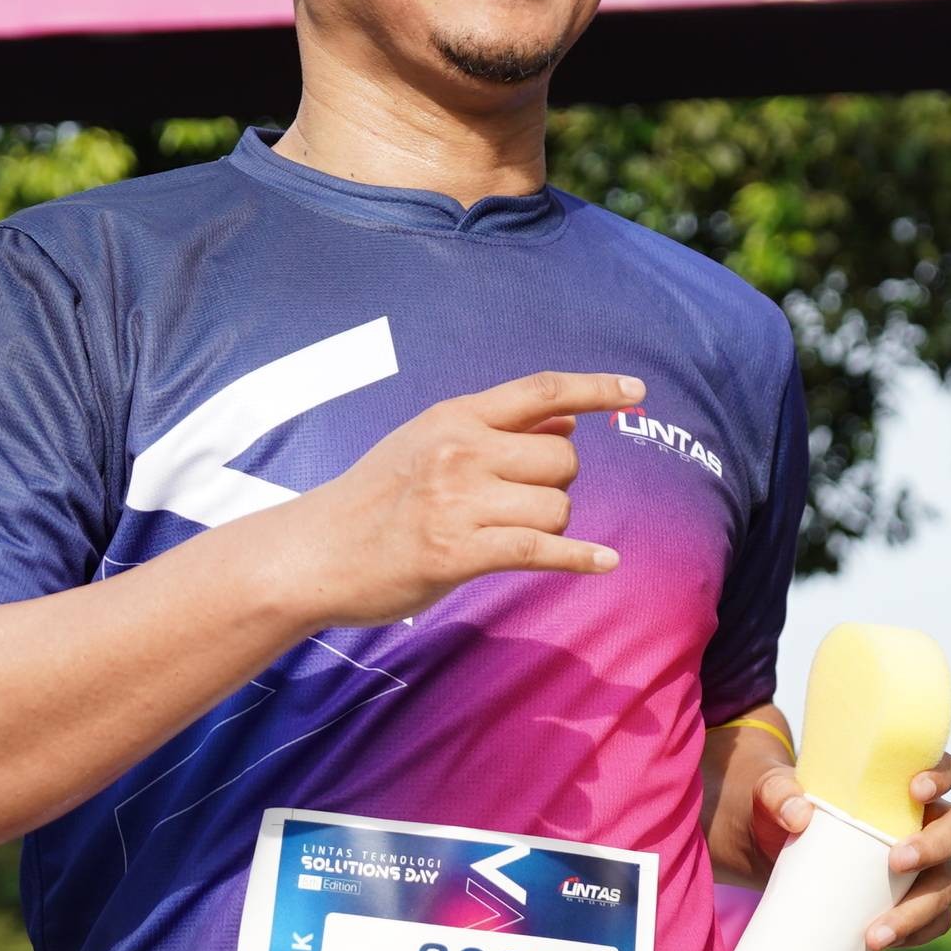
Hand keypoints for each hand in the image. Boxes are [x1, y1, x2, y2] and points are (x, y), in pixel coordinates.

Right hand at [258, 372, 636, 628]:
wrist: (314, 553)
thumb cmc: (373, 500)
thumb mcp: (426, 444)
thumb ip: (495, 430)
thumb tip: (568, 422)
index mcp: (454, 417)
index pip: (540, 391)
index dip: (595, 388)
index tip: (637, 391)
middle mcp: (460, 450)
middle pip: (562, 459)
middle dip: (558, 484)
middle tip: (521, 503)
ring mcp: (459, 501)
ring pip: (556, 507)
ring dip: (549, 526)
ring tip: (504, 535)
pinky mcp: (459, 552)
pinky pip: (542, 549)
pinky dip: (581, 558)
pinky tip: (605, 562)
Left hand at [750, 751, 950, 950]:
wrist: (768, 852)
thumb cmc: (782, 809)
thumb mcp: (771, 793)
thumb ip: (777, 792)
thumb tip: (798, 815)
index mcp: (901, 786)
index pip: (944, 769)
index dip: (942, 775)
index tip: (915, 790)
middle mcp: (924, 823)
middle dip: (936, 846)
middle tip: (896, 861)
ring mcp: (924, 866)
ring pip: (946, 885)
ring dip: (919, 910)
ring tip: (877, 933)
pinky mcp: (910, 902)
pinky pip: (933, 922)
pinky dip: (913, 934)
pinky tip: (880, 942)